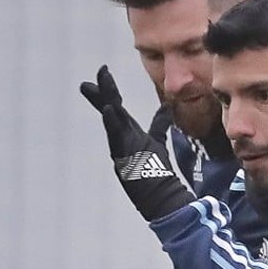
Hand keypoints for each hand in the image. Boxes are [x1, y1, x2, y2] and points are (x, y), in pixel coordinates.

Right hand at [80, 66, 193, 221]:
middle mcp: (123, 137)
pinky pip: (116, 138)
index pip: (116, 106)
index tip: (103, 71)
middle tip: (100, 71)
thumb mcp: (156, 142)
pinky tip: (108, 109)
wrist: (159, 197)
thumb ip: (159, 124)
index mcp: (129, 131)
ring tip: (103, 80)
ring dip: (108, 99)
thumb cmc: (156, 172)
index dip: (109, 90)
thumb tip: (167, 108)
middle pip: (112, 108)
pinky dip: (112, 123)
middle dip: (104, 89)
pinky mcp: (123, 157)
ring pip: (113, 118)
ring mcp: (122, 146)